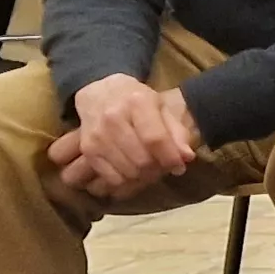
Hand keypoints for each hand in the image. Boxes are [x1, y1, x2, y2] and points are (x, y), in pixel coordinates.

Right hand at [61, 73, 198, 196]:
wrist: (98, 93)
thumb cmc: (134, 100)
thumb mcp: (160, 107)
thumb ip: (176, 131)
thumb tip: (186, 158)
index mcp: (136, 102)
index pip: (155, 138)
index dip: (170, 158)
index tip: (179, 166)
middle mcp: (113, 118)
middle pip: (142, 159)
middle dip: (158, 168)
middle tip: (163, 166)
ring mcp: (98, 136)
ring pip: (128, 172)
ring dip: (144, 176)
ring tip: (149, 167)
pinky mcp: (88, 150)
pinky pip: (112, 178)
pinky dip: (127, 180)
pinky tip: (133, 171)